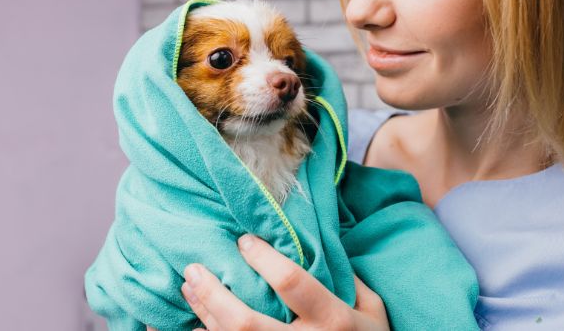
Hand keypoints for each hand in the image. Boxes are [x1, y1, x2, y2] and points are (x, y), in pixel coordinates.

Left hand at [180, 234, 389, 330]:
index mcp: (334, 320)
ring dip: (205, 314)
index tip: (243, 241)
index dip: (263, 259)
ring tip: (189, 288)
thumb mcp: (374, 309)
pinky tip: (196, 326)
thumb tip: (318, 246)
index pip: (291, 283)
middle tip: (193, 268)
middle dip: (213, 294)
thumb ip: (349, 280)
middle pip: (246, 323)